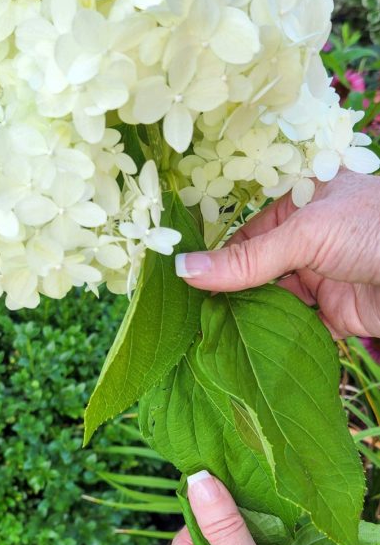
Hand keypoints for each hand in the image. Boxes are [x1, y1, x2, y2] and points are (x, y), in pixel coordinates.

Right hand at [175, 171, 379, 337]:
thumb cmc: (375, 230)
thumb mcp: (304, 234)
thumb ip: (246, 260)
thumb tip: (185, 269)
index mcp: (304, 200)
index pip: (247, 228)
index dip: (217, 252)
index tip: (182, 276)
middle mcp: (311, 236)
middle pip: (257, 265)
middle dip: (229, 287)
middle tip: (189, 308)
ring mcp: (322, 274)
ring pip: (272, 298)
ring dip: (249, 314)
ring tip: (209, 330)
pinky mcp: (334, 312)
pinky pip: (294, 326)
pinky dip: (274, 336)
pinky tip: (245, 345)